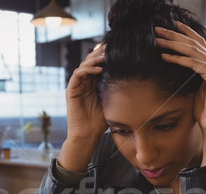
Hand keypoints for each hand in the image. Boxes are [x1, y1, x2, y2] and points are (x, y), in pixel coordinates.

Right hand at [59, 44, 108, 172]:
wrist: (88, 134)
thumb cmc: (101, 122)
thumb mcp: (113, 102)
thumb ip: (116, 89)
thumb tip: (135, 79)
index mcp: (93, 83)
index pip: (99, 64)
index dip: (106, 55)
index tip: (118, 49)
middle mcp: (84, 82)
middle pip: (91, 61)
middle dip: (100, 53)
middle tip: (111, 46)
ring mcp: (77, 85)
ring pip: (84, 64)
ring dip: (95, 59)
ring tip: (106, 55)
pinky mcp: (71, 90)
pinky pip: (78, 74)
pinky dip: (88, 69)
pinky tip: (99, 69)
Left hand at [155, 23, 205, 164]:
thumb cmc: (202, 112)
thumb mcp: (193, 89)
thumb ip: (188, 76)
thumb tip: (175, 67)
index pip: (198, 43)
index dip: (185, 33)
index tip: (170, 26)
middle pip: (194, 43)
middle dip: (175, 34)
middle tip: (158, 29)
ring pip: (193, 50)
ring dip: (173, 44)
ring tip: (157, 40)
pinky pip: (194, 63)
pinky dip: (178, 58)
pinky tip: (165, 56)